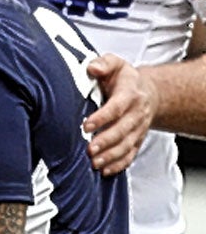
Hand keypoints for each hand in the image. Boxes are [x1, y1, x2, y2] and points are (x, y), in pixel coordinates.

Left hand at [83, 54, 152, 175]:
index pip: (117, 106)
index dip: (102, 117)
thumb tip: (92, 67)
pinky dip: (119, 164)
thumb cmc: (124, 79)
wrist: (146, 92)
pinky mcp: (136, 140)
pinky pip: (130, 154)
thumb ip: (104, 63)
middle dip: (106, 141)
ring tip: (94, 162)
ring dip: (111, 156)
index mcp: (130, 93)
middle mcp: (136, 112)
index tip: (86, 125)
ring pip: (127, 145)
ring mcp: (138, 128)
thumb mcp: (115, 64)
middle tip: (89, 149)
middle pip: (123, 129)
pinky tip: (105, 170)